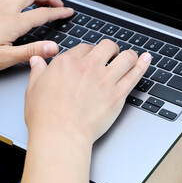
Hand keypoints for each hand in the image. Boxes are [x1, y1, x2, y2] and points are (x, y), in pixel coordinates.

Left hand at [0, 0, 73, 69]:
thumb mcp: (6, 58)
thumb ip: (32, 52)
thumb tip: (54, 48)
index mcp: (13, 22)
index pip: (43, 13)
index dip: (59, 12)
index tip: (69, 12)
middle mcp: (4, 10)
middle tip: (58, 4)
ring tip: (42, 0)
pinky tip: (19, 2)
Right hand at [25, 40, 150, 145]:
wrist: (61, 136)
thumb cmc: (46, 117)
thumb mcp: (33, 89)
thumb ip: (39, 71)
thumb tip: (38, 60)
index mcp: (67, 63)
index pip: (85, 47)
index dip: (90, 52)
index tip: (92, 58)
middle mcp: (88, 67)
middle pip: (107, 46)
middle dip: (110, 49)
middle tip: (111, 56)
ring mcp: (105, 80)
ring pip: (125, 57)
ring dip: (128, 55)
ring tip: (129, 58)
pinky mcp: (118, 94)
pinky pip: (135, 75)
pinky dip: (143, 64)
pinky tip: (146, 59)